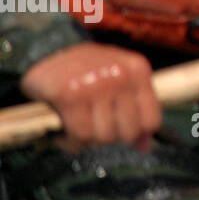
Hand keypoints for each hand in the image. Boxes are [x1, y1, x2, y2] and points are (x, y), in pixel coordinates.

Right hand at [20, 43, 160, 151]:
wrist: (47, 52)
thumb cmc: (88, 70)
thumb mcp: (118, 81)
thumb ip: (135, 110)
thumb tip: (146, 147)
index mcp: (138, 70)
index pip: (151, 120)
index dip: (136, 133)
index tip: (120, 130)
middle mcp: (121, 76)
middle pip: (127, 132)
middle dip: (110, 137)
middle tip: (94, 128)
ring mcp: (96, 85)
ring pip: (103, 137)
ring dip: (88, 140)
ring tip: (78, 128)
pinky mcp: (70, 95)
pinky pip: (79, 136)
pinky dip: (70, 141)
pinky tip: (64, 132)